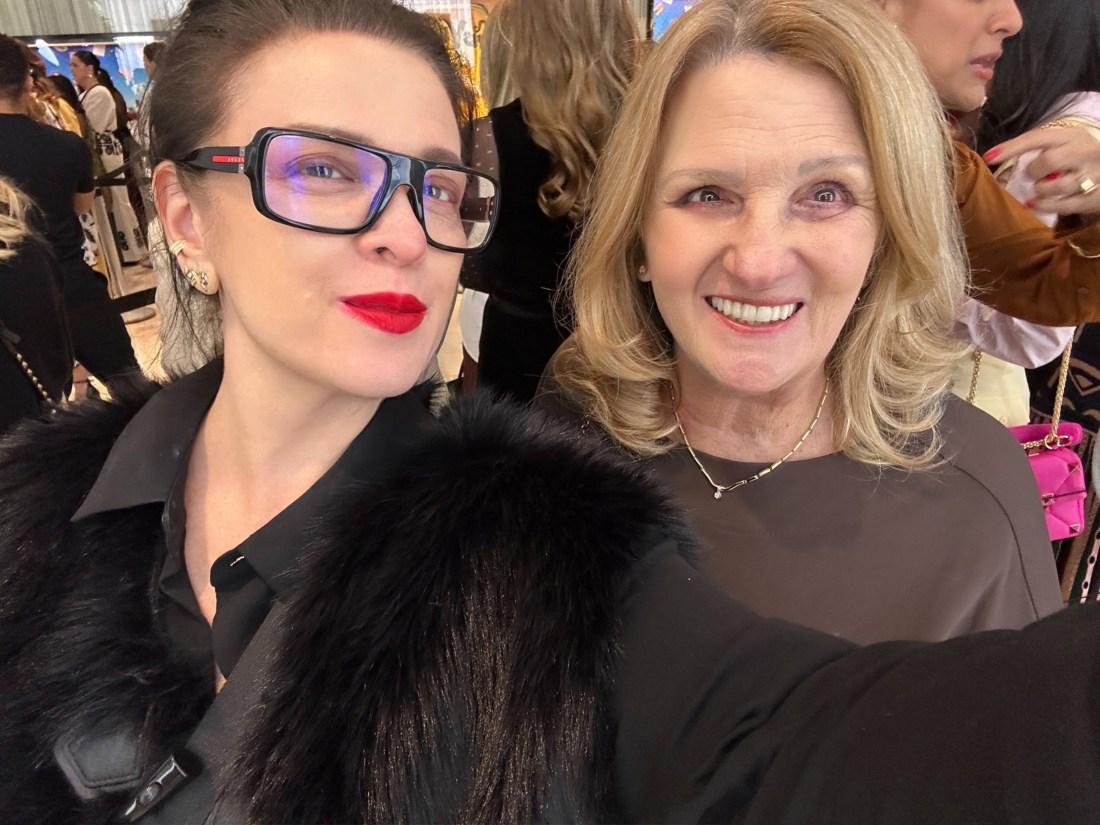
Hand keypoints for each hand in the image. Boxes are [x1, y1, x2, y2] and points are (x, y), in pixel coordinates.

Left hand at [984, 124, 1099, 216]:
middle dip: (1032, 172)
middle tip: (1031, 176)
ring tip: (1040, 188)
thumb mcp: (1066, 144)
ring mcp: (1092, 175)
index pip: (1037, 138)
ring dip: (1040, 190)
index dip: (1011, 147)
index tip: (989, 157)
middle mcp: (1084, 152)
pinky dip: (1044, 206)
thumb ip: (1040, 149)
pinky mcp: (1093, 197)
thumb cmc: (1080, 158)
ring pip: (1054, 186)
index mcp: (1072, 135)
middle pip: (1047, 161)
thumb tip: (1000, 163)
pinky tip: (1034, 204)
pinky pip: (1062, 206)